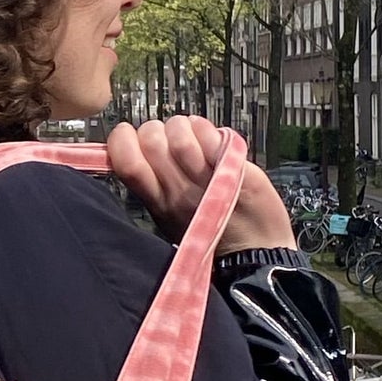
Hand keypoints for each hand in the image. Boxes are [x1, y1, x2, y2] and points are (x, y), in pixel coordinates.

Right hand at [106, 117, 295, 253]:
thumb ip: (152, 184)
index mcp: (156, 202)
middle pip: (150, 138)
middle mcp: (175, 190)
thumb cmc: (214, 236)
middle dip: (158, 129)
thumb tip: (135, 148)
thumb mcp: (170, 217)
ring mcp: (202, 179)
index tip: (135, 140)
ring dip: (185, 127)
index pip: (123, 160)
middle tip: (171, 142)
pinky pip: (209, 134)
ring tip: (196, 143)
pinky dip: (208, 130)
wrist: (258, 253)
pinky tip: (214, 142)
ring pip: (178, 131)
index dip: (123, 140)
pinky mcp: (230, 169)